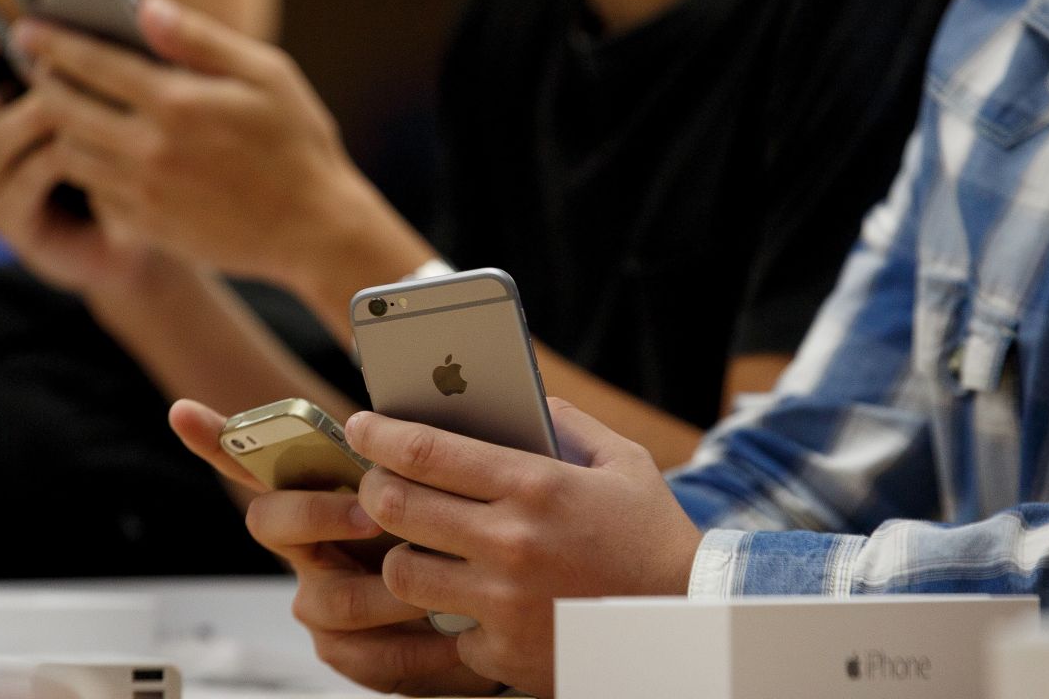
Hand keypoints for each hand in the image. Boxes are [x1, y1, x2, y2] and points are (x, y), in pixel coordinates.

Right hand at [0, 0, 153, 294]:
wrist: (141, 238)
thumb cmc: (123, 164)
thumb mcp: (101, 108)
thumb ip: (77, 70)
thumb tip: (68, 35)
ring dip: (28, 114)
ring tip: (63, 101)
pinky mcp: (13, 221)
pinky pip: (25, 180)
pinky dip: (54, 159)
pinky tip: (84, 150)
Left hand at [10, 0, 407, 291]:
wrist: (316, 231)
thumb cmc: (299, 147)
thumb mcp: (269, 77)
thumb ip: (202, 41)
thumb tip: (147, 9)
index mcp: (179, 102)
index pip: (91, 62)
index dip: (52, 42)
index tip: (29, 31)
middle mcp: (152, 148)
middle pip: (64, 108)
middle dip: (42, 83)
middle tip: (37, 71)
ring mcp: (146, 192)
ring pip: (71, 152)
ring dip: (57, 129)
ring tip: (60, 113)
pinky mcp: (149, 225)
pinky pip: (94, 192)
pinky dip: (85, 170)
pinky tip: (96, 157)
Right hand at [168, 399, 503, 695]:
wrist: (494, 610)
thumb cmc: (455, 538)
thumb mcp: (438, 489)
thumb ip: (413, 460)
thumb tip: (413, 422)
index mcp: (320, 499)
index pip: (257, 463)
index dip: (218, 440)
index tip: (184, 412)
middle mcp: (307, 550)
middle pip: (273, 522)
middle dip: (321, 514)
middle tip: (372, 514)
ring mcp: (321, 603)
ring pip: (332, 598)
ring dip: (391, 593)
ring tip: (437, 590)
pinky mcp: (350, 654)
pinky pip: (369, 657)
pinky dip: (417, 647)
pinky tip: (450, 635)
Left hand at [345, 398, 703, 697]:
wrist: (688, 622)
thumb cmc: (653, 537)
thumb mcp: (622, 463)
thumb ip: (565, 422)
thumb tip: (516, 396)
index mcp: (537, 486)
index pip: (427, 451)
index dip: (379, 434)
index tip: (360, 426)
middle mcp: (511, 543)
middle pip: (396, 507)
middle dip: (371, 488)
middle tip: (374, 482)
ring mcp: (503, 603)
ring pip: (401, 572)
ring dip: (397, 554)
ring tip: (412, 543)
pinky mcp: (502, 653)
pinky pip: (441, 627)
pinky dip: (445, 612)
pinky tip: (462, 597)